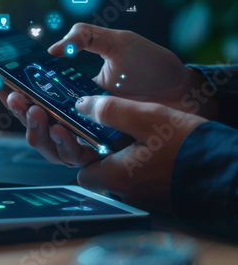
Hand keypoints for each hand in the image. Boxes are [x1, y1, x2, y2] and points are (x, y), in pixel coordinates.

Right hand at [0, 23, 214, 168]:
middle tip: (10, 94)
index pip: (23, 88)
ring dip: (31, 127)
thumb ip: (83, 37)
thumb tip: (52, 49)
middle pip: (24, 117)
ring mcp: (80, 133)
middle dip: (11, 107)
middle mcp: (66, 114)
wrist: (181, 89)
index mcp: (63, 91)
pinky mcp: (96, 149)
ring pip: (41, 141)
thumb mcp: (114, 42)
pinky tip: (60, 127)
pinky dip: (61, 142)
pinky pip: (69, 154)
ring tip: (32, 110)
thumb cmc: (149, 68)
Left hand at [73, 95, 206, 208]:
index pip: (81, 170)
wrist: (230, 174)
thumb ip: (111, 111)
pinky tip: (152, 147)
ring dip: (122, 156)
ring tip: (136, 134)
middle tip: (112, 130)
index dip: (81, 152)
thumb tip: (81, 106)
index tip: (88, 133)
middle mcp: (126, 193)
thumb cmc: (189, 146)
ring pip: (120, 175)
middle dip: (101, 152)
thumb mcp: (148, 118)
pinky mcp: (158, 197)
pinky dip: (139, 165)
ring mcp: (143, 198)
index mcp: (116, 177)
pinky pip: (139, 180)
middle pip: (99, 173)